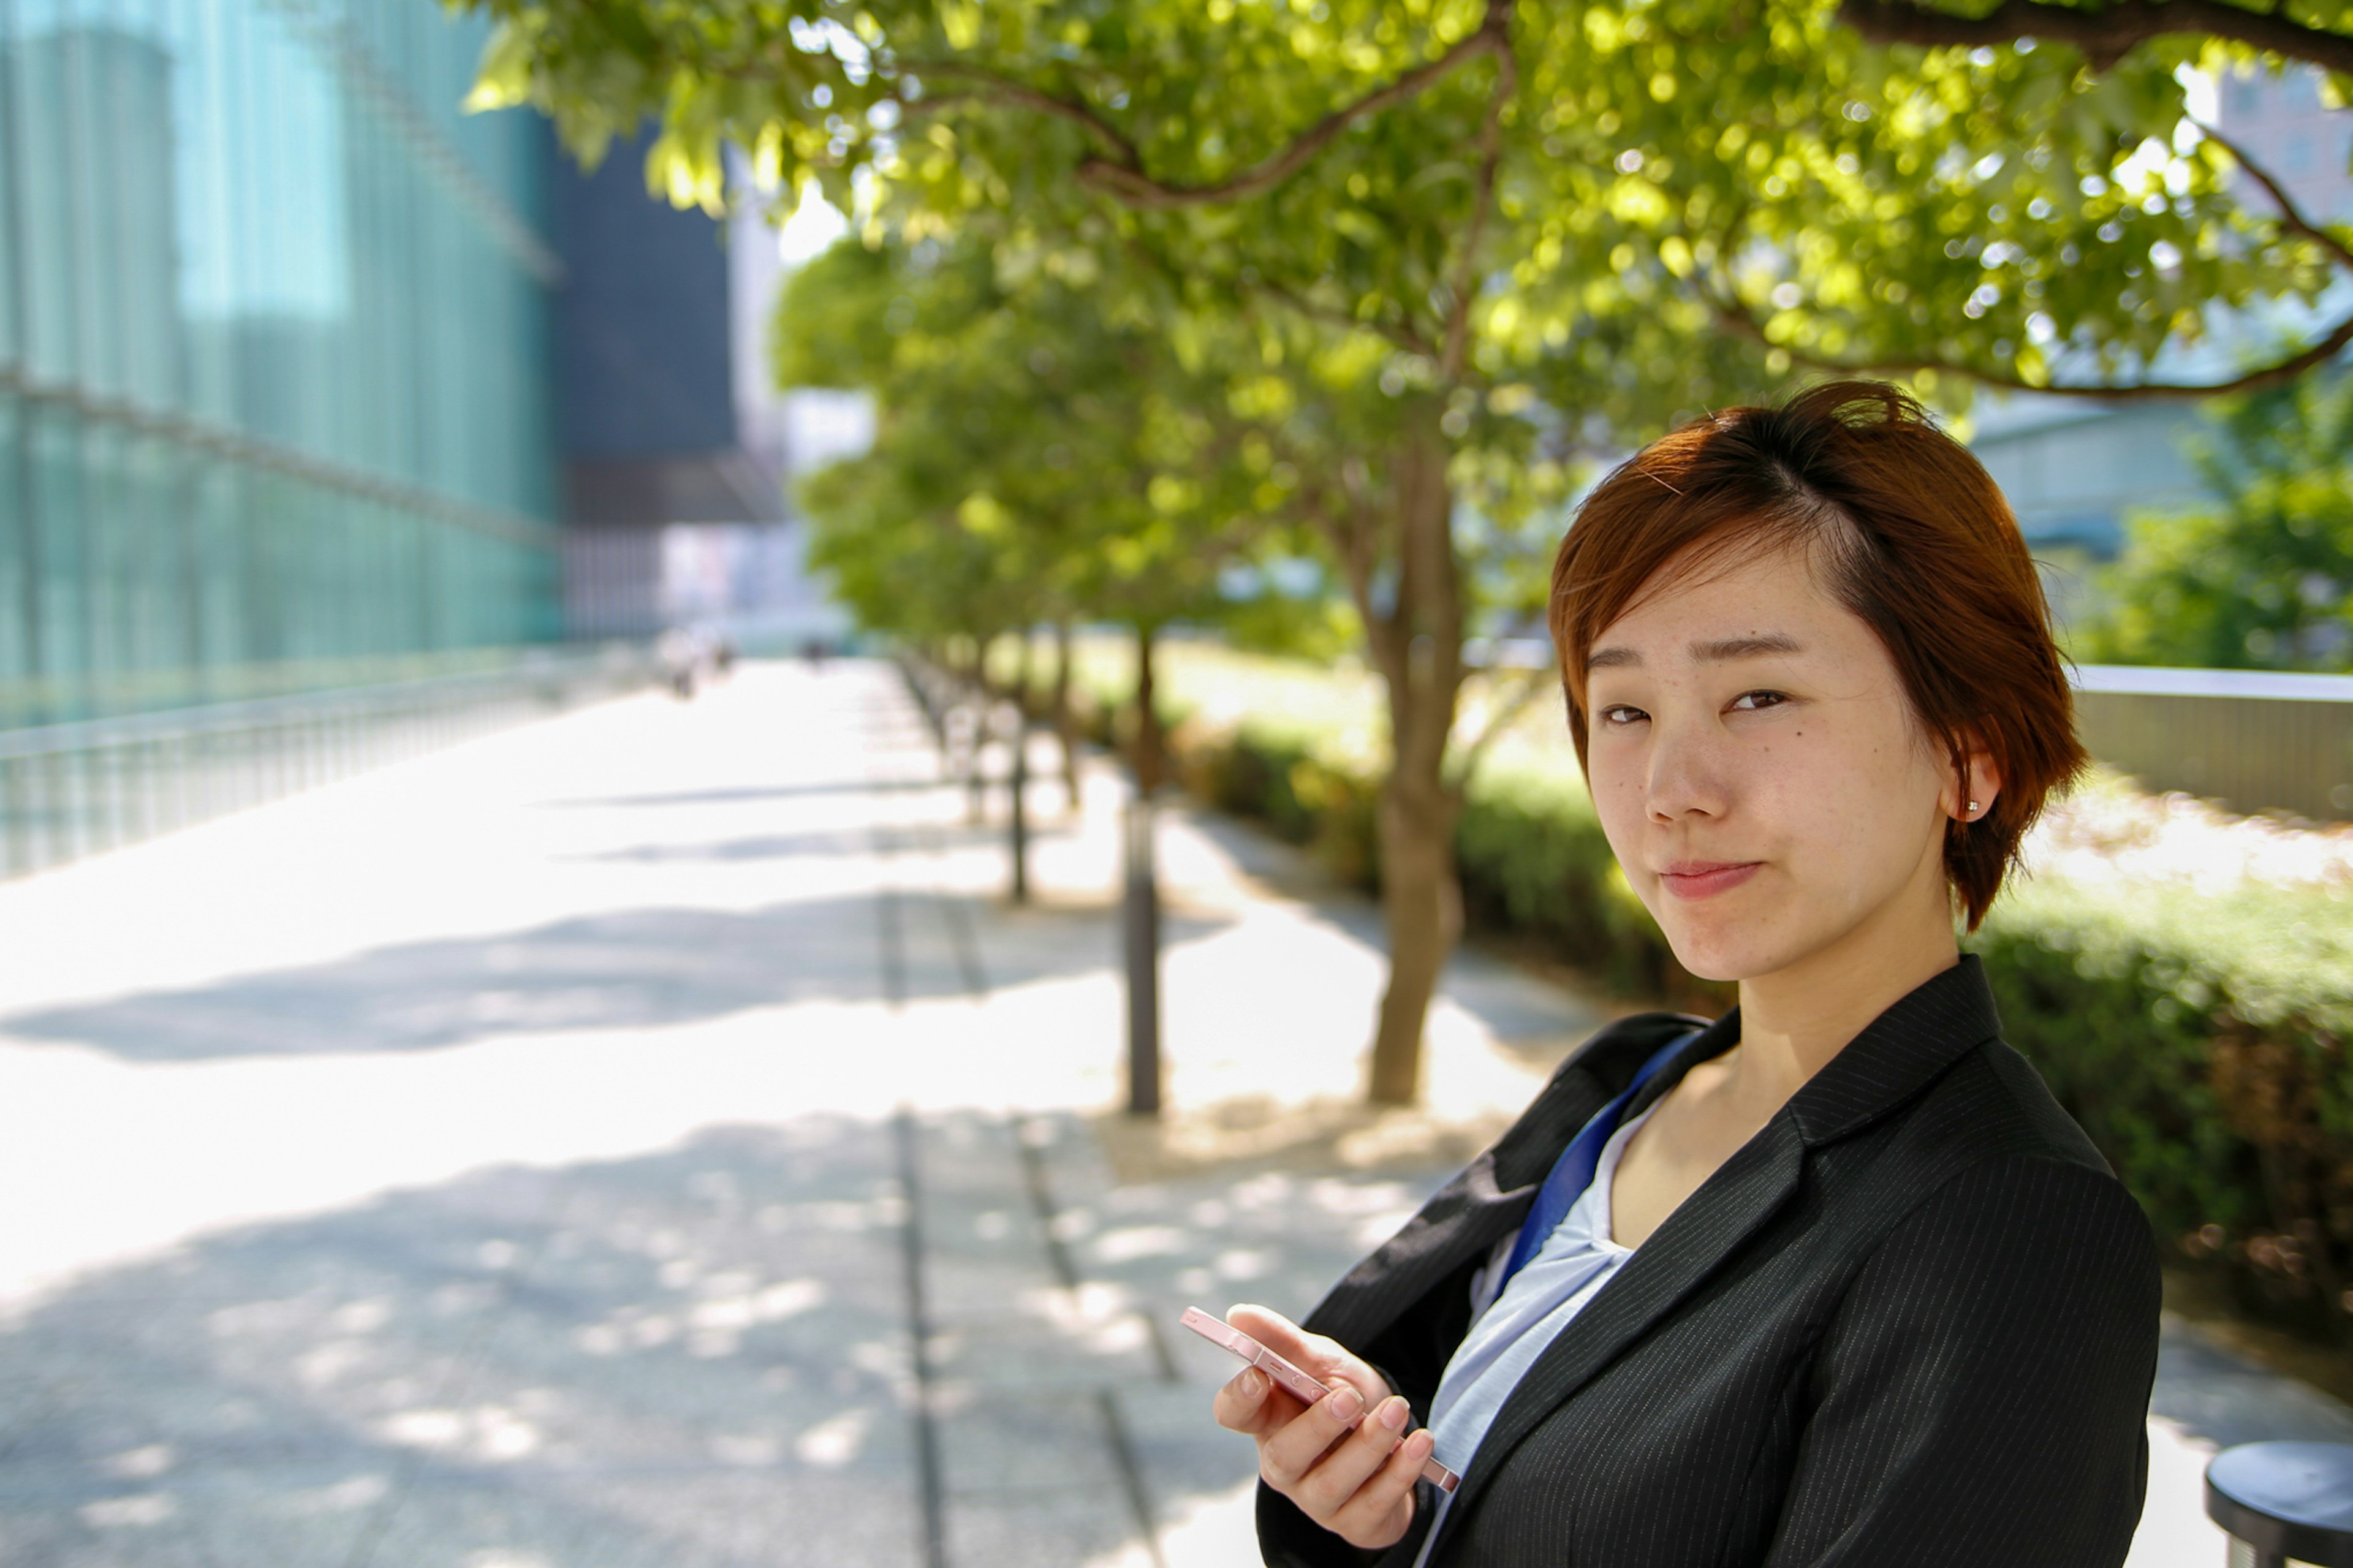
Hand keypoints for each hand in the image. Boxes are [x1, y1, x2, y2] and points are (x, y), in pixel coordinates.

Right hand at [1209, 1303, 1436, 1550]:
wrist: (1392, 1437)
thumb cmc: (1344, 1396)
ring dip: (1368, 1444)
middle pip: (1284, 1455)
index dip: (1239, 1398)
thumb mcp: (1322, 1361)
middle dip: (1317, 1426)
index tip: (1258, 1375)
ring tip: (1397, 1409)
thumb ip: (1285, 1341)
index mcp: (1269, 1419)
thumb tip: (1238, 1314)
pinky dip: (1401, 1470)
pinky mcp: (1356, 1522)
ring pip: (1333, 1482)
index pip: (1234, 1414)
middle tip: (1349, 1396)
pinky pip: (1376, 1502)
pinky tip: (1420, 1441)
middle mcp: (1286, 1464)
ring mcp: (1318, 1499)